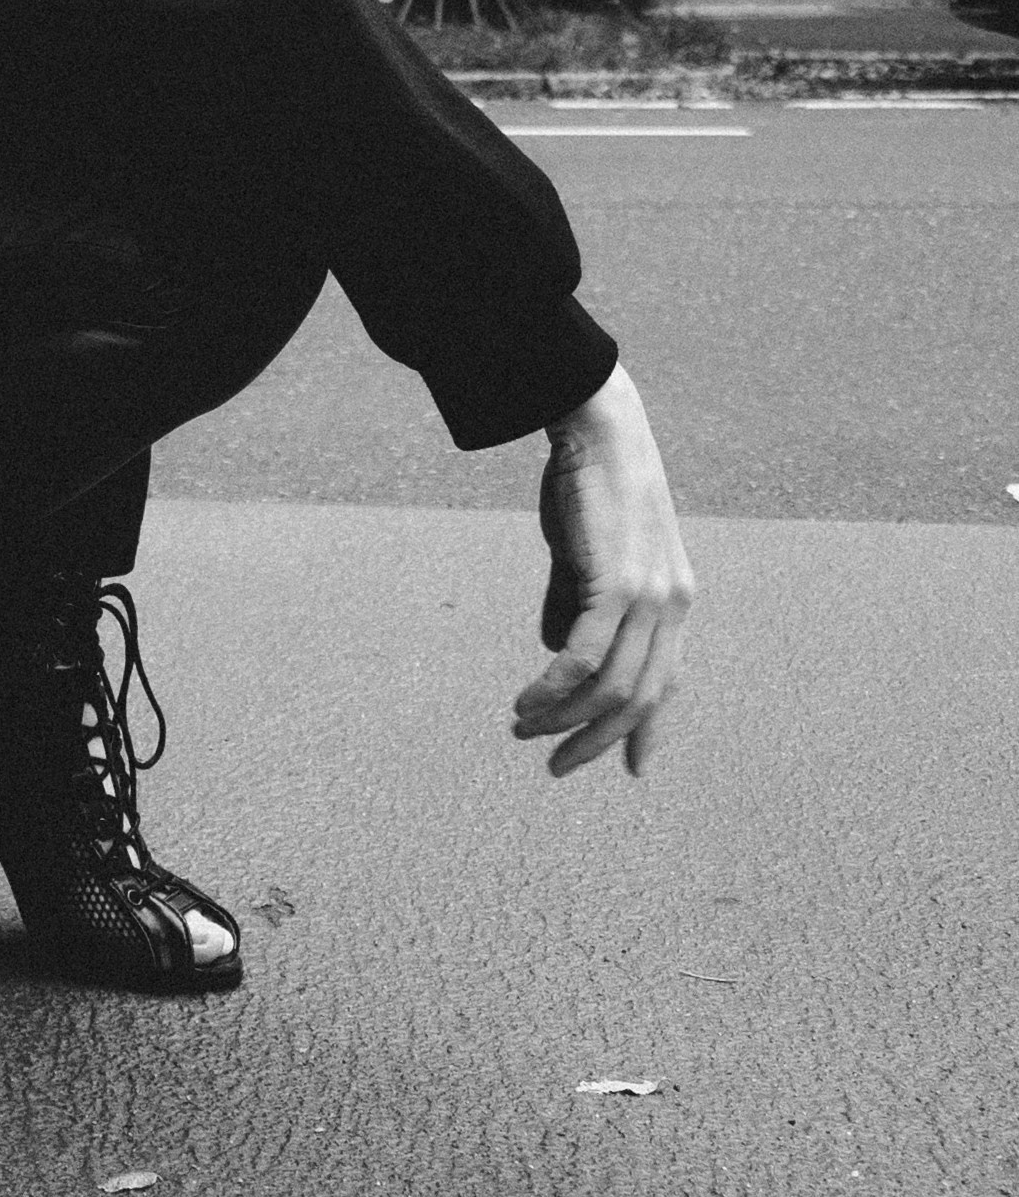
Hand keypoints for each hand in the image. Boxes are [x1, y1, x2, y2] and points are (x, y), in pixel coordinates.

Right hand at [513, 366, 693, 778]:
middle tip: (555, 765)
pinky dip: (553, 689)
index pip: (666, 681)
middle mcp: (672, 604)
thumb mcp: (587, 553)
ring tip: (523, 729)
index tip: (633, 770)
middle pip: (640, 698)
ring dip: (565, 719)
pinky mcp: (618, 585)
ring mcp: (650, 596)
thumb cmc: (587, 483)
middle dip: (597, 741)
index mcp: (673, 598)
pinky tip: (526, 702)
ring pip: (612, 687)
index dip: (648, 729)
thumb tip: (559, 652)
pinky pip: (585, 658)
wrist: (597, 426)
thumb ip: (578, 602)